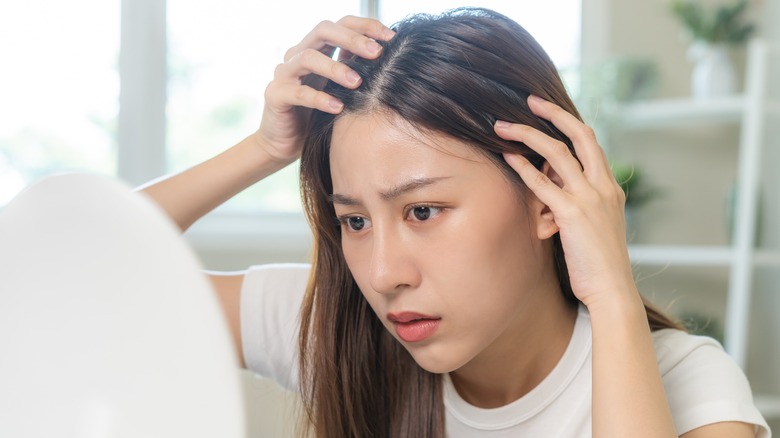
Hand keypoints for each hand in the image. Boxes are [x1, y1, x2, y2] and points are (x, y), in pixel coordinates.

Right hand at [255, 16, 394, 163]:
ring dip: (335, 68)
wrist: (287, 142)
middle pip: (323, 30)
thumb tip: (393, 60)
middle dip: (352, 39)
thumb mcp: (341, 90)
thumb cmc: (318, 114)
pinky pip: (298, 93)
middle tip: (377, 54)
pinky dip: (320, 99)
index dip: (365, 26)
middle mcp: (298, 54)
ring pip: (308, 58)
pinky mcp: (276, 95)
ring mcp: (284, 73)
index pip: (341, 24)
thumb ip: (356, 72)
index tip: (391, 37)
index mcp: (316, 48)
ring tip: (357, 83)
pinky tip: (338, 108)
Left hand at [494, 95, 636, 308]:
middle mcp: (603, 188)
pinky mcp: (573, 215)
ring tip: (503, 126)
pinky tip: (508, 157)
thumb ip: (581, 206)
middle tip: (529, 100)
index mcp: (610, 189)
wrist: (612, 290)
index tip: (549, 112)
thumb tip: (556, 195)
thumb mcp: (597, 228)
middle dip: (554, 114)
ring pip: (557, 153)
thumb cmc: (600, 265)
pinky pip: (543, 184)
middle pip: (580, 136)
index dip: (570, 124)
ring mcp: (590, 199)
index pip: (592, 144)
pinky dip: (524, 168)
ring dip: (527, 135)